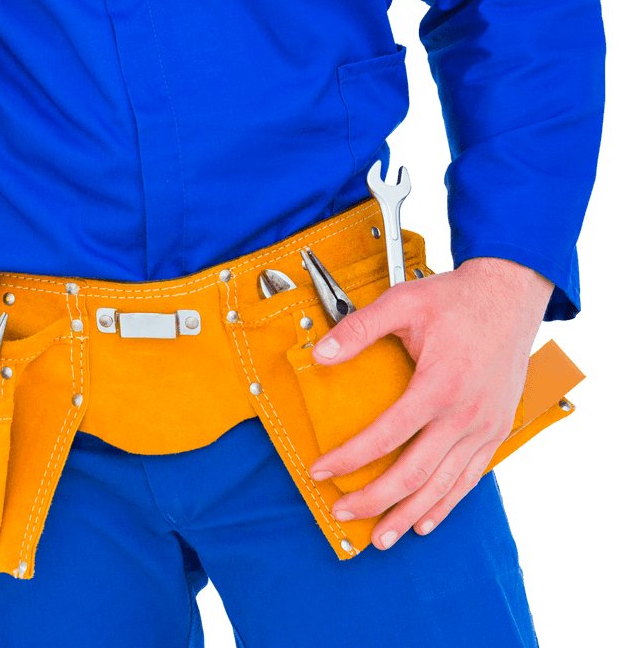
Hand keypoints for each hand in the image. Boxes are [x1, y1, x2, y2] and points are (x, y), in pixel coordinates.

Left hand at [306, 256, 553, 550]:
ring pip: (444, 485)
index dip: (349, 458)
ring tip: (380, 537)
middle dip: (374, 499)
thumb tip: (320, 354)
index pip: (386, 436)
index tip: (320, 470)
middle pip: (414, 473)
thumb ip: (358, 328)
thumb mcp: (402, 302)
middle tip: (341, 512)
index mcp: (439, 385)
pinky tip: (425, 520)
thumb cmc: (456, 298)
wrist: (510, 294)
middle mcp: (465, 414)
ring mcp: (485, 427)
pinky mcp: (496, 431)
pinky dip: (447, 504)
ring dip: (409, 514)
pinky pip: (470, 478)